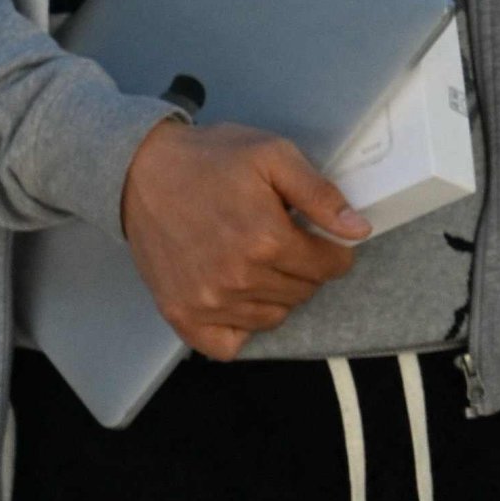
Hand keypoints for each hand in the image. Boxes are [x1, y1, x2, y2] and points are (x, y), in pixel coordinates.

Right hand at [118, 117, 370, 357]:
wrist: (140, 171)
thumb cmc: (211, 160)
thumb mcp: (274, 156)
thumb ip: (321, 195)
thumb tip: (358, 230)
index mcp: (266, 240)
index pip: (330, 267)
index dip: (334, 251)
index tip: (322, 239)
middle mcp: (238, 279)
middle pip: (303, 292)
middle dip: (305, 269)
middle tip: (283, 244)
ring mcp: (207, 302)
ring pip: (273, 318)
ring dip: (276, 295)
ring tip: (258, 263)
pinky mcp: (180, 315)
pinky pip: (228, 344)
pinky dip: (239, 328)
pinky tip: (237, 298)